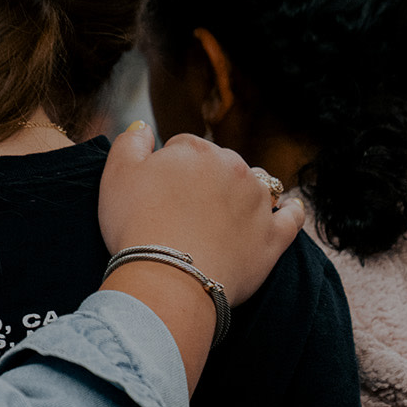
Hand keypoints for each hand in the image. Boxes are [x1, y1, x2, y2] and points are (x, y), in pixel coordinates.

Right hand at [97, 122, 303, 303]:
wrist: (167, 280)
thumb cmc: (136, 227)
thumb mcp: (115, 175)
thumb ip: (129, 142)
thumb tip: (143, 126)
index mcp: (197, 151)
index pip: (183, 146)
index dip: (167, 168)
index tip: (156, 192)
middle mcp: (234, 168)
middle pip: (219, 163)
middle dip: (203, 179)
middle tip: (180, 209)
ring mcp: (258, 203)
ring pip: (255, 184)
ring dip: (242, 191)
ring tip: (223, 213)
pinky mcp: (273, 237)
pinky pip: (291, 217)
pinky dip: (290, 211)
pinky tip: (288, 208)